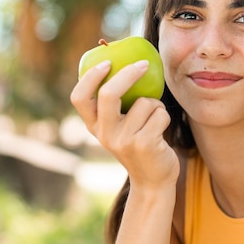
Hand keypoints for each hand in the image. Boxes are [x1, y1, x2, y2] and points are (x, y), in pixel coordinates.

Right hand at [70, 60, 178, 190]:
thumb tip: (127, 62)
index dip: (90, 77)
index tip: (107, 62)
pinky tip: (161, 132)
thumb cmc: (140, 145)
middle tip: (143, 65)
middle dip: (127, 74)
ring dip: (156, 105)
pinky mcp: (144, 144)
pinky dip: (164, 117)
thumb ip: (118, 105)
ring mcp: (124, 140)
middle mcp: (105, 134)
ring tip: (154, 121)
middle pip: (108, 94)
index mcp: (94, 127)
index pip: (79, 98)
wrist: (153, 181)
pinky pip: (159, 114)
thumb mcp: (121, 127)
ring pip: (145, 102)